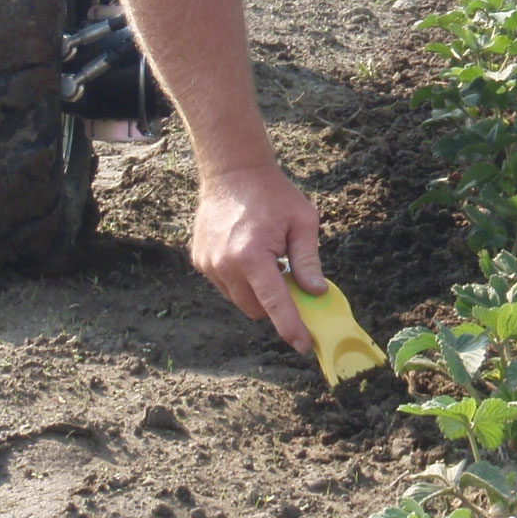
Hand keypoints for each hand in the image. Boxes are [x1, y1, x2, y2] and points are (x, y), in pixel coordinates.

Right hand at [190, 163, 324, 352]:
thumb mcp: (303, 222)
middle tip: (289, 280)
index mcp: (253, 256)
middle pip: (255, 309)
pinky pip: (225, 285)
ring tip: (267, 260)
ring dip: (256, 293)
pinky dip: (240, 280)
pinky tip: (248, 254)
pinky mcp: (200, 260)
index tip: (304, 346)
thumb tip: (316, 292)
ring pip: (239, 300)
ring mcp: (209, 263)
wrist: (232, 171)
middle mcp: (226, 264)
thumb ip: (309, 261)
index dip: (291, 328)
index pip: (275, 304)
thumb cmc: (273, 194)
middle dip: (275, 306)